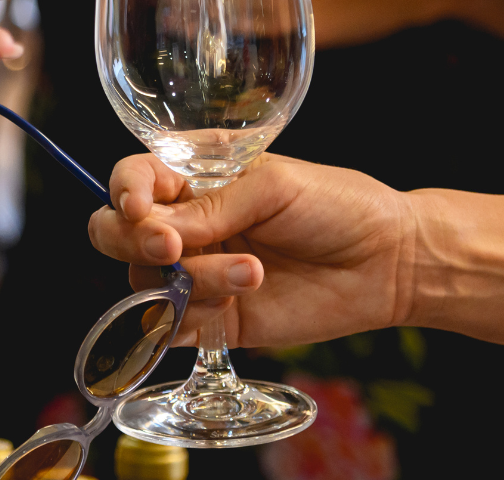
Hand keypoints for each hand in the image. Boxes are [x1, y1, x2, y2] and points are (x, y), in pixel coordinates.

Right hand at [88, 154, 418, 349]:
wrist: (388, 263)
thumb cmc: (337, 205)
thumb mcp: (274, 186)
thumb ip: (213, 208)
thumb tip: (157, 230)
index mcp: (195, 177)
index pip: (132, 179)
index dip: (124, 191)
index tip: (140, 207)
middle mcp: (186, 224)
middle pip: (116, 234)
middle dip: (135, 242)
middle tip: (174, 248)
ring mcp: (197, 273)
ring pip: (148, 281)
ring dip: (194, 278)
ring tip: (252, 272)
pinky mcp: (215, 319)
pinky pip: (172, 325)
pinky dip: (192, 315)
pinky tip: (239, 298)